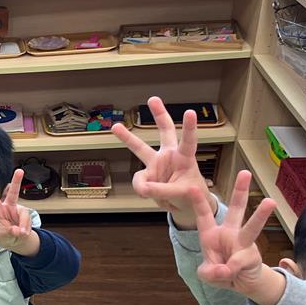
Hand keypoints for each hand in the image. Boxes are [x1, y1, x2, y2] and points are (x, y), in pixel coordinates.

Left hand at [0, 169, 36, 252]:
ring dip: (23, 226)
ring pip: (24, 215)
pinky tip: (23, 234)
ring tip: (20, 234)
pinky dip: (26, 230)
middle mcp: (9, 207)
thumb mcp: (2, 236)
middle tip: (19, 171)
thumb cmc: (4, 236)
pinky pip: (28, 222)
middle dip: (17, 181)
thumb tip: (18, 230)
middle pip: (13, 193)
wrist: (15, 241)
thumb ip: (9, 233)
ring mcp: (19, 211)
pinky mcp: (26, 216)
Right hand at [111, 96, 211, 227]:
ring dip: (127, 137)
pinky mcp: (147, 175)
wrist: (183, 205)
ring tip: (115, 127)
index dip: (189, 128)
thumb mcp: (180, 194)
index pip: (188, 141)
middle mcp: (169, 156)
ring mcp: (156, 164)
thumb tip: (141, 188)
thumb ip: (161, 190)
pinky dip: (141, 189)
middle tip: (153, 99)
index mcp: (185, 158)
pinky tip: (148, 193)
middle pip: (164, 131)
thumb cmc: (190, 194)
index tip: (189, 112)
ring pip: (140, 148)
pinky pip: (138, 181)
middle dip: (159, 115)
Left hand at [190, 171, 282, 304]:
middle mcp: (229, 234)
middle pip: (236, 209)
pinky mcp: (251, 255)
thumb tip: (223, 270)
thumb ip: (209, 272)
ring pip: (252, 227)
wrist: (240, 283)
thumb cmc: (219, 272)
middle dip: (240, 191)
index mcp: (212, 234)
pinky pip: (239, 262)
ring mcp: (243, 243)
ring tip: (270, 202)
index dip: (198, 203)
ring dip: (260, 214)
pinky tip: (229, 274)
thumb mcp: (206, 274)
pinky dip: (230, 271)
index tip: (192, 187)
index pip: (204, 216)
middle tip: (245, 173)